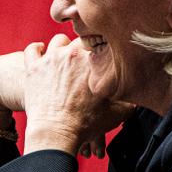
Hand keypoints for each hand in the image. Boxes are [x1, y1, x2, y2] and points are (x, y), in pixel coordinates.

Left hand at [19, 34, 131, 155]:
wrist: (57, 133)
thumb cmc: (87, 123)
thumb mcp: (118, 111)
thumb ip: (130, 97)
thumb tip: (139, 91)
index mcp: (93, 58)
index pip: (102, 41)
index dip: (104, 47)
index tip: (105, 53)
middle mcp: (71, 52)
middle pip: (81, 38)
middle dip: (85, 46)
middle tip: (87, 57)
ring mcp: (50, 59)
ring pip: (57, 40)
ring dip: (62, 46)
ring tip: (65, 55)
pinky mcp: (32, 68)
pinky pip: (32, 49)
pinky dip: (36, 49)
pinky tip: (40, 51)